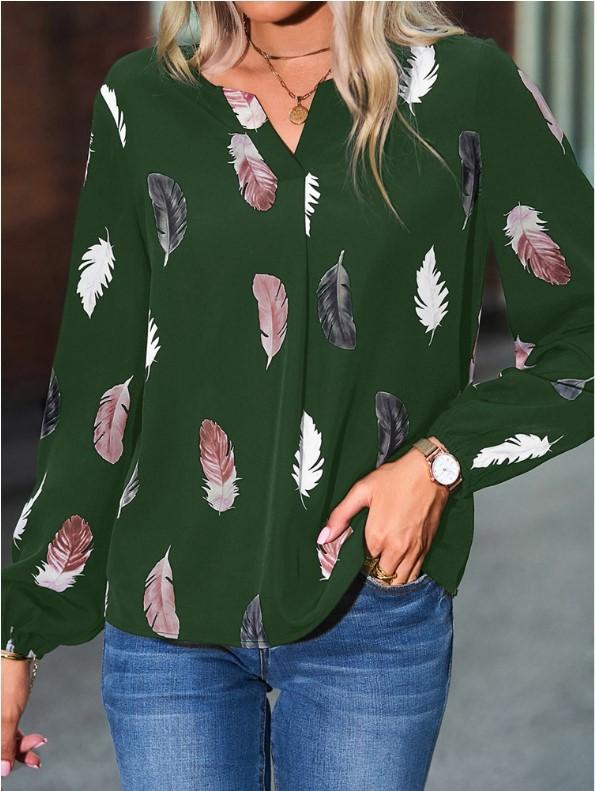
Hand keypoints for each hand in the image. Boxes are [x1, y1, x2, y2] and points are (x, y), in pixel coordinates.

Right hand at [1, 658, 46, 775]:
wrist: (17, 655)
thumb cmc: (10, 680)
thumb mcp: (7, 717)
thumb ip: (5, 744)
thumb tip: (2, 770)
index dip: (4, 760)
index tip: (20, 766)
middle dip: (16, 753)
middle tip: (35, 757)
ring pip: (4, 739)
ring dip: (21, 745)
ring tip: (39, 743)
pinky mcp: (1, 712)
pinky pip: (7, 730)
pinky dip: (20, 736)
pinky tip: (34, 739)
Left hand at [317, 436, 449, 584]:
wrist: (431, 472)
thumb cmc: (397, 478)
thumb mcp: (362, 490)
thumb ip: (340, 516)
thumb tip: (323, 537)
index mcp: (377, 536)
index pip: (362, 564)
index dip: (357, 560)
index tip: (356, 552)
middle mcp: (396, 548)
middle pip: (380, 576)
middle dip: (372, 571)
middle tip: (369, 559)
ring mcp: (414, 550)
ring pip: (399, 581)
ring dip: (389, 576)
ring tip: (382, 563)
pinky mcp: (427, 548)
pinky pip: (415, 574)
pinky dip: (406, 575)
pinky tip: (399, 564)